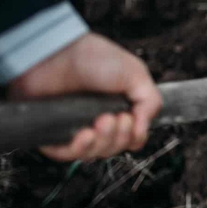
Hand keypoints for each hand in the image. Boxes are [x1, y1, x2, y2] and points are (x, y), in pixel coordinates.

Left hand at [8, 33, 162, 161]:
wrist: (56, 52)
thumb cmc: (93, 57)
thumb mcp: (136, 74)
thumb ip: (151, 102)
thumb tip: (144, 129)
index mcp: (121, 107)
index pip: (133, 138)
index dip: (134, 136)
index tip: (130, 119)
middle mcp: (100, 119)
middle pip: (117, 147)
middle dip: (118, 137)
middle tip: (113, 118)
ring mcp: (78, 126)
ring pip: (96, 153)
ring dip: (102, 142)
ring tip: (98, 122)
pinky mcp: (55, 133)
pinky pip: (69, 155)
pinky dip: (80, 149)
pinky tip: (84, 135)